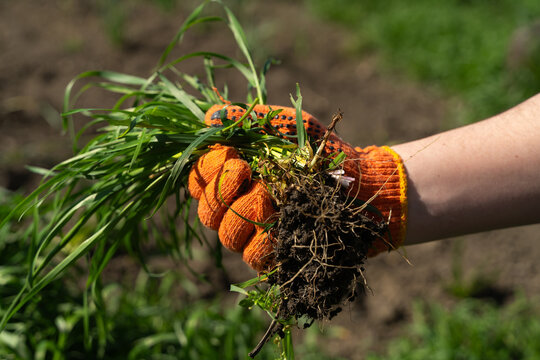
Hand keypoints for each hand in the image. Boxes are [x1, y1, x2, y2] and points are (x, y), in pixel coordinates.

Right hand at [189, 104, 406, 270]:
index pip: (201, 181)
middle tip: (244, 170)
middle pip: (208, 212)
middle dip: (221, 190)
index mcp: (237, 179)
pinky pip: (254, 256)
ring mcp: (258, 234)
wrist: (362, 181)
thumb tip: (210, 115)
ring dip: (242, 211)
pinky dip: (261, 238)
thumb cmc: (322, 151)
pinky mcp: (278, 254)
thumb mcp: (288, 128)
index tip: (229, 153)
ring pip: (227, 236)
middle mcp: (241, 208)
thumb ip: (250, 120)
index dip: (207, 169)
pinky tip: (279, 217)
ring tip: (266, 193)